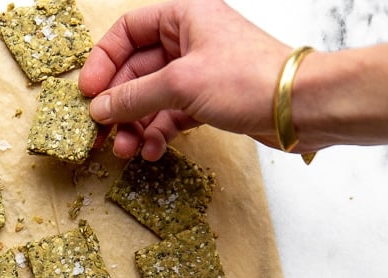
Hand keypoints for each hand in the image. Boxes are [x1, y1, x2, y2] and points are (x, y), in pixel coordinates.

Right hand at [79, 0, 291, 159]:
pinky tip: (152, 151)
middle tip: (102, 132)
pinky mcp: (208, 101)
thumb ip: (133, 96)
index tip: (88, 91)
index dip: (104, 61)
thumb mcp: (180, 84)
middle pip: (136, 71)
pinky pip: (170, 115)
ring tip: (127, 150)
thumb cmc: (248, 78)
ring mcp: (199, 72)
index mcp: (183, 17)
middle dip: (119, 104)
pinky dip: (158, 133)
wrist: (299, 107)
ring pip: (151, 98)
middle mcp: (189, 40)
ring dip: (135, 125)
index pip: (128, 32)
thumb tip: (98, 108)